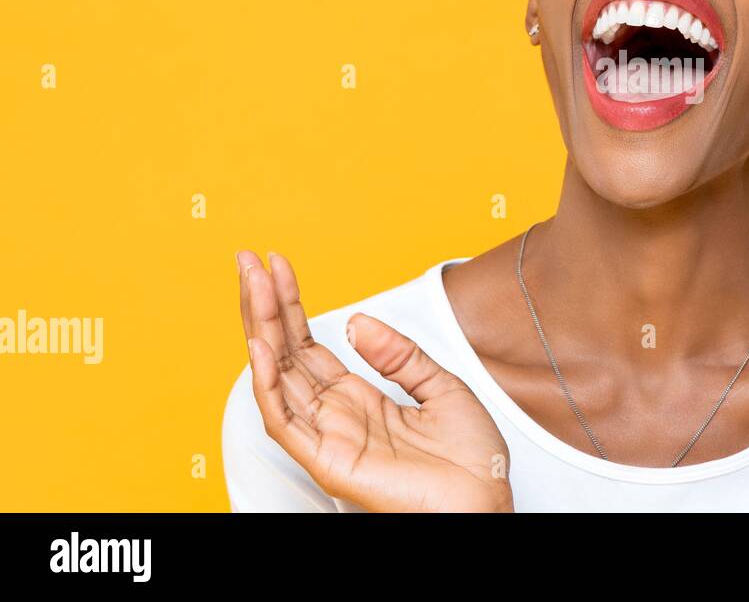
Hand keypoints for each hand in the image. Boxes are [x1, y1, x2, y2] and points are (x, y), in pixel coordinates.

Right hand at [237, 250, 512, 511]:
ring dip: (262, 328)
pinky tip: (261, 346)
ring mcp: (328, 437)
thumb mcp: (442, 387)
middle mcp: (336, 415)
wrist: (486, 501)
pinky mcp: (328, 461)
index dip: (292, 304)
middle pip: (286, 352)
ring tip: (253, 284)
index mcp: (359, 399)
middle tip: (249, 261)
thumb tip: (358, 321)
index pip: (310, 344)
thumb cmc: (470, 462)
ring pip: (278, 377)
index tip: (278, 266)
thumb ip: (400, 354)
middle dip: (266, 305)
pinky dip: (268, 384)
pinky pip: (286, 421)